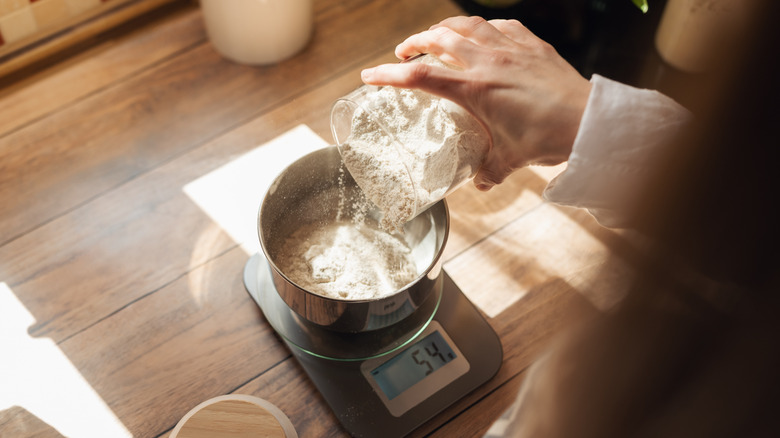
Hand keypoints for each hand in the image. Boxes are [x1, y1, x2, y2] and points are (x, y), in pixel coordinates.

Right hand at [361, 16, 591, 189]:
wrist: (586, 121)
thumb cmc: (546, 138)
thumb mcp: (509, 159)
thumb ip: (489, 170)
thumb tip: (480, 183)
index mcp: (474, 88)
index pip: (419, 75)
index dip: (389, 74)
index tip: (369, 76)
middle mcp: (487, 61)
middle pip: (437, 38)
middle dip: (414, 42)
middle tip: (404, 53)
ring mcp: (510, 48)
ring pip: (466, 24)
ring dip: (443, 27)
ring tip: (434, 34)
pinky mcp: (532, 44)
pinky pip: (501, 26)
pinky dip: (483, 27)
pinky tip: (482, 34)